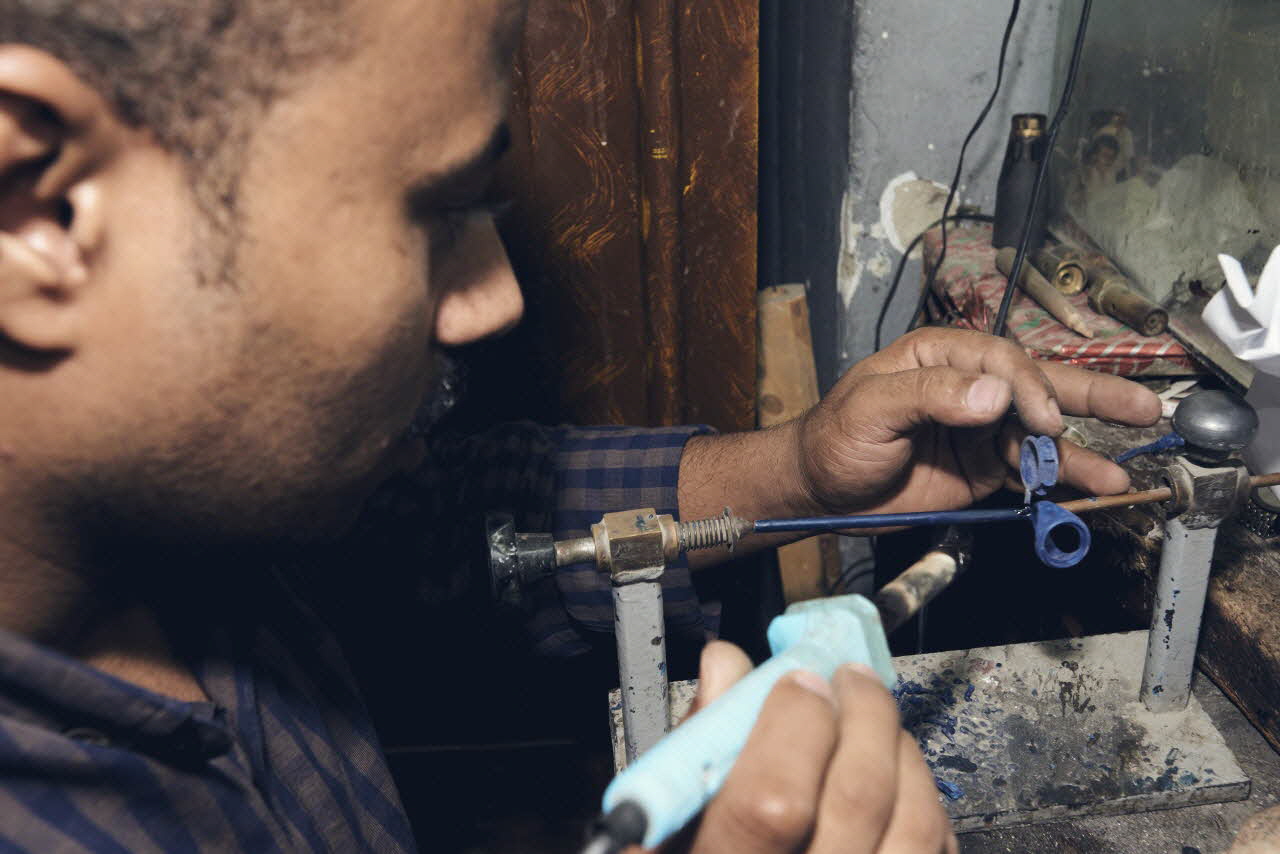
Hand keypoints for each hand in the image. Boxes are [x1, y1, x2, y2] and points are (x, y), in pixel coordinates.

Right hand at [650, 642, 955, 853]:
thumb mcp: (669, 828)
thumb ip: (696, 752)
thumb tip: (728, 669)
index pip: (772, 801)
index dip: (793, 724)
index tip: (795, 679)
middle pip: (856, 798)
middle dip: (861, 714)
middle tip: (848, 679)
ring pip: (913, 823)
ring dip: (900, 750)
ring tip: (875, 717)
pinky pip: (936, 852)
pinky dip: (923, 798)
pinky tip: (897, 773)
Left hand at [794, 327, 1161, 515]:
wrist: (820, 491)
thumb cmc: (835, 438)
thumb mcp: (872, 407)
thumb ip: (931, 394)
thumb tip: (994, 393)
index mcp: (942, 355)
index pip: (1002, 361)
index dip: (1028, 387)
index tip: (1043, 420)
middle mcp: (969, 388)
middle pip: (1039, 387)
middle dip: (1091, 397)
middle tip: (1142, 408)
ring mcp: (981, 431)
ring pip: (1042, 437)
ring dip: (1082, 455)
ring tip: (1123, 472)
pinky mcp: (982, 470)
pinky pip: (1029, 475)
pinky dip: (1060, 486)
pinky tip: (1093, 493)